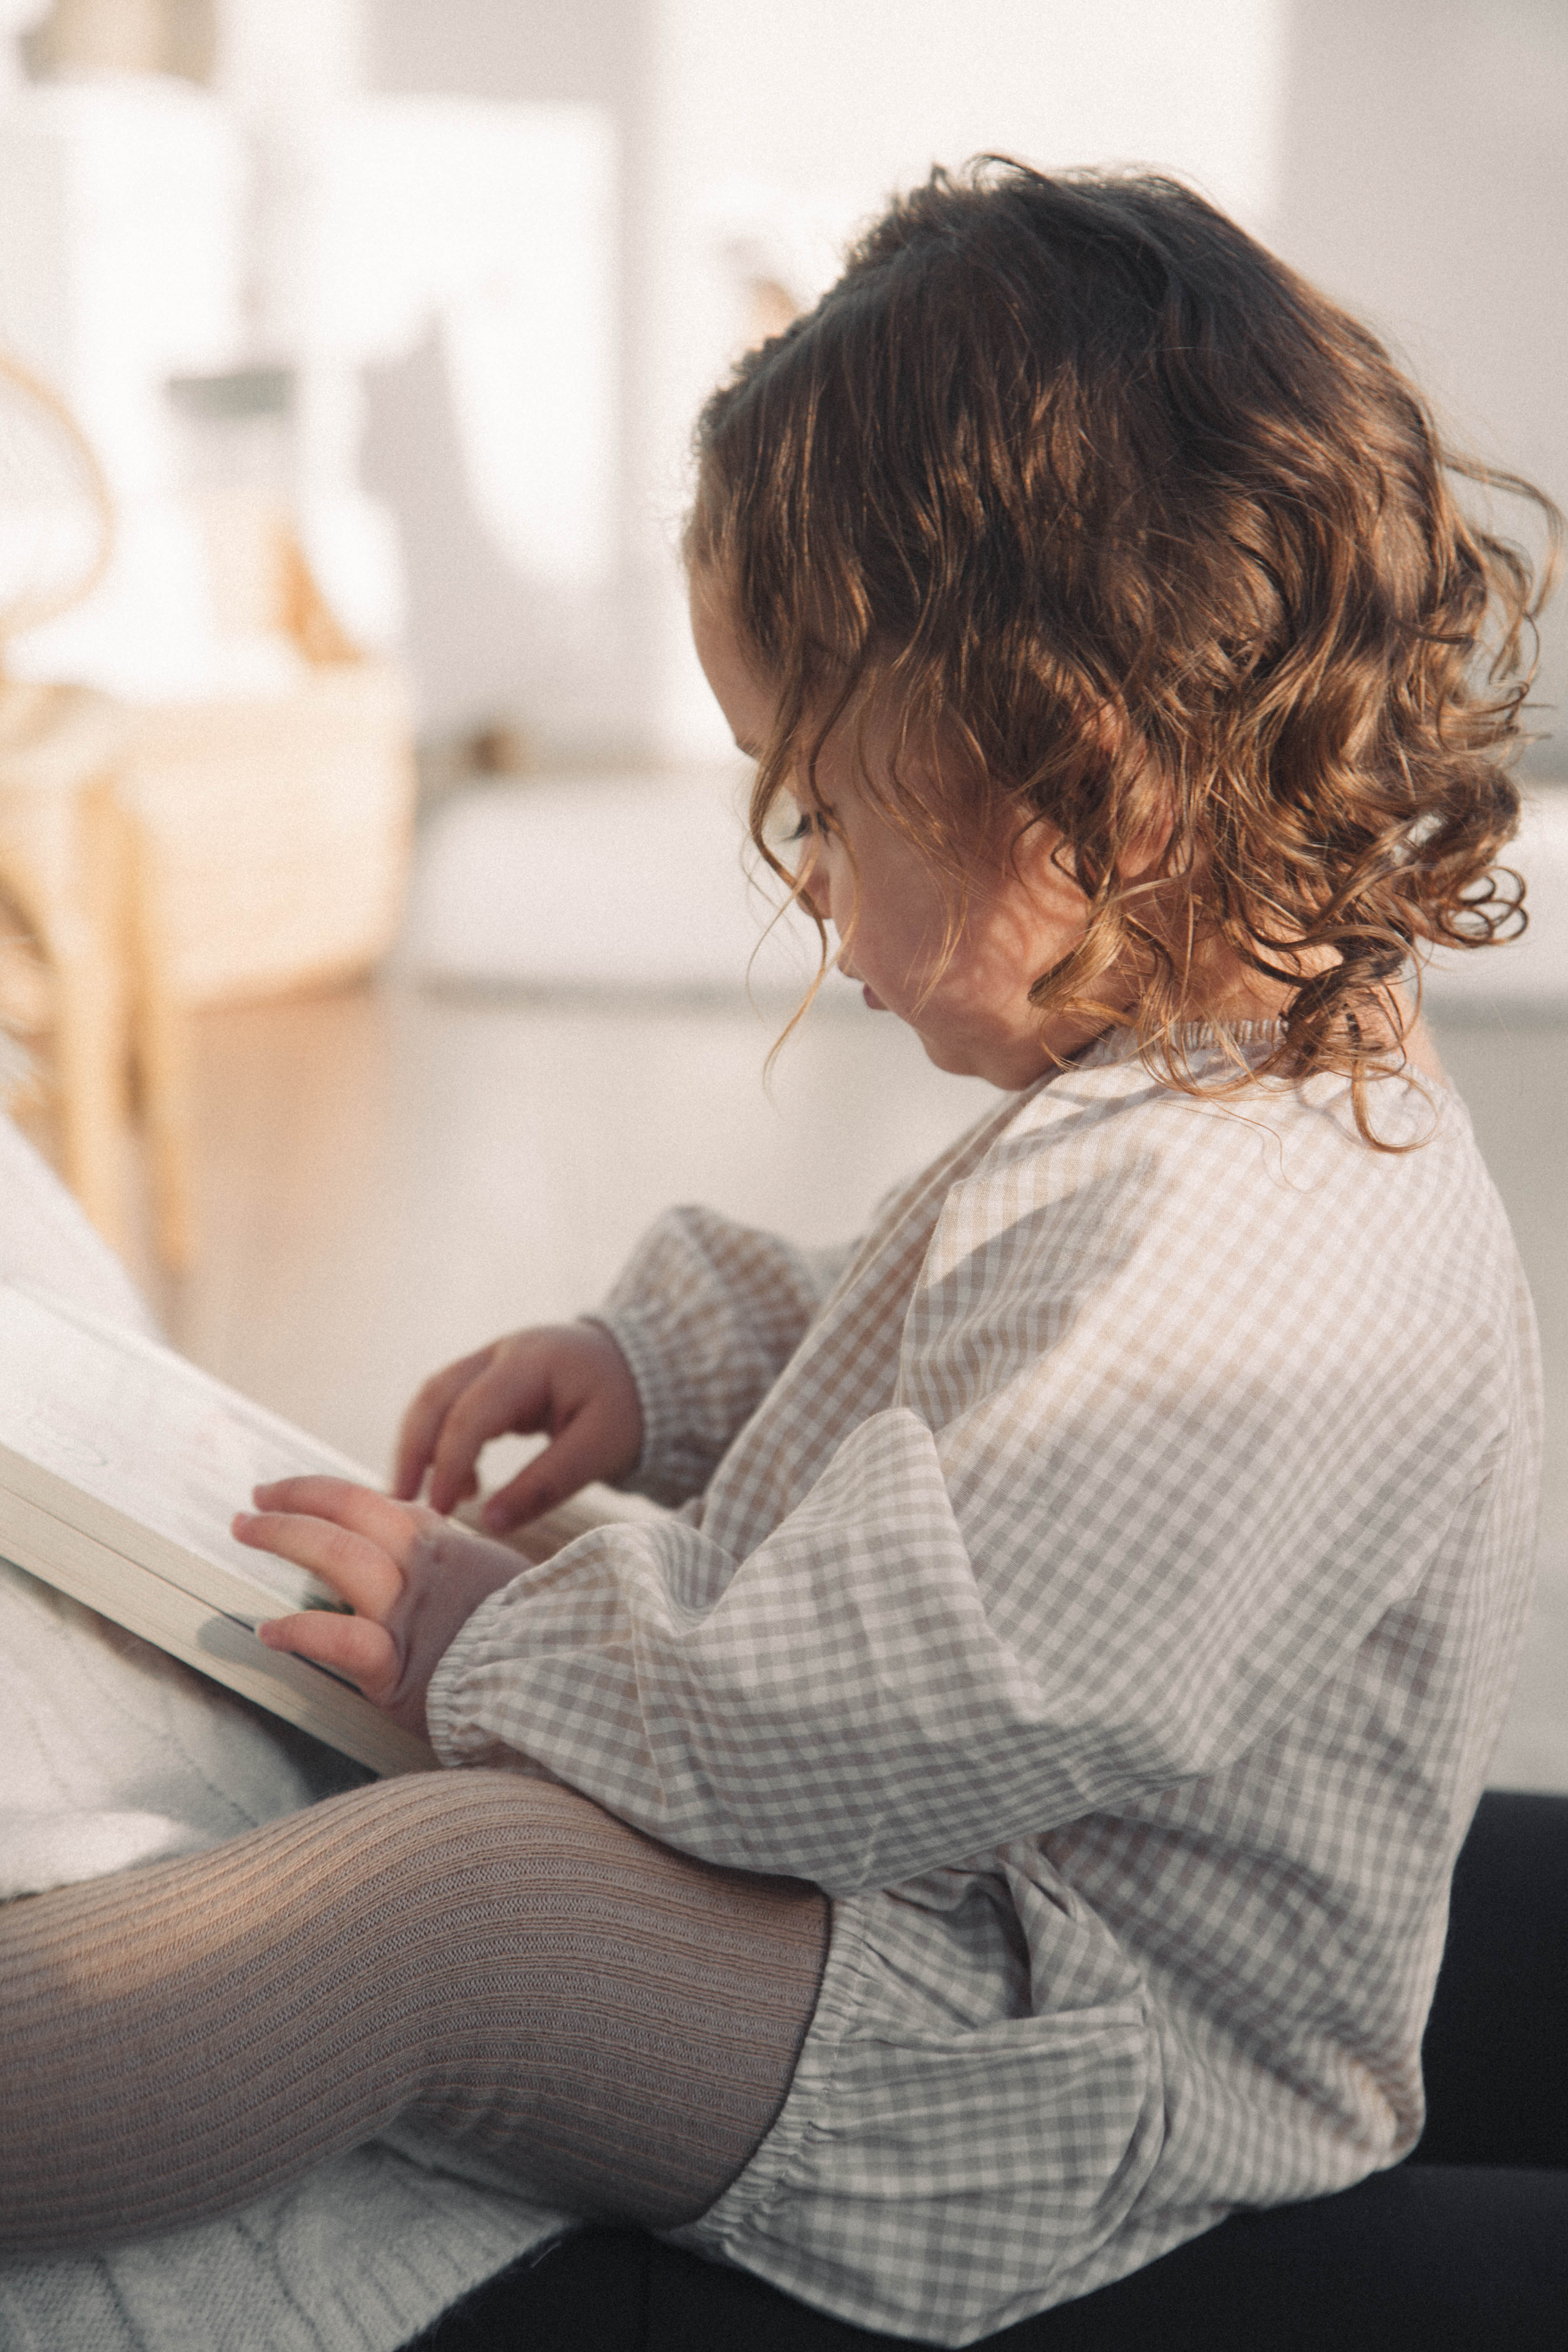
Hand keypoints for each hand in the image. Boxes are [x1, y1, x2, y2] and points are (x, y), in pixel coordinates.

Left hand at [234, 1477, 528, 1735]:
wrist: (556, 1682)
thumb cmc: (531, 1637)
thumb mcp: (499, 1579)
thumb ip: (456, 1562)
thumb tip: (425, 1545)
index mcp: (446, 1548)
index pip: (378, 1504)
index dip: (327, 1492)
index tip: (288, 1491)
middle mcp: (424, 1570)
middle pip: (352, 1515)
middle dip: (295, 1502)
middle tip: (252, 1503)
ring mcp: (409, 1615)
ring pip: (340, 1557)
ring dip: (286, 1537)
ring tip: (247, 1530)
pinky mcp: (398, 1669)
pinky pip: (341, 1641)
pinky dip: (301, 1632)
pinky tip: (270, 1631)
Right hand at [392, 1323, 642, 1533]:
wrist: (645, 1367)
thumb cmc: (628, 1405)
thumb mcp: (602, 1446)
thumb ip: (547, 1484)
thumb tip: (490, 1523)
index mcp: (531, 1362)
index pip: (471, 1412)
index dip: (449, 1462)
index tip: (438, 1511)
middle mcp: (502, 1352)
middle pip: (436, 1395)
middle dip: (413, 1450)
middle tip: (403, 1504)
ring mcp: (493, 1359)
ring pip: (435, 1398)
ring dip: (421, 1447)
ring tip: (427, 1501)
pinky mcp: (491, 1377)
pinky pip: (452, 1406)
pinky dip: (446, 1445)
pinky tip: (465, 1486)